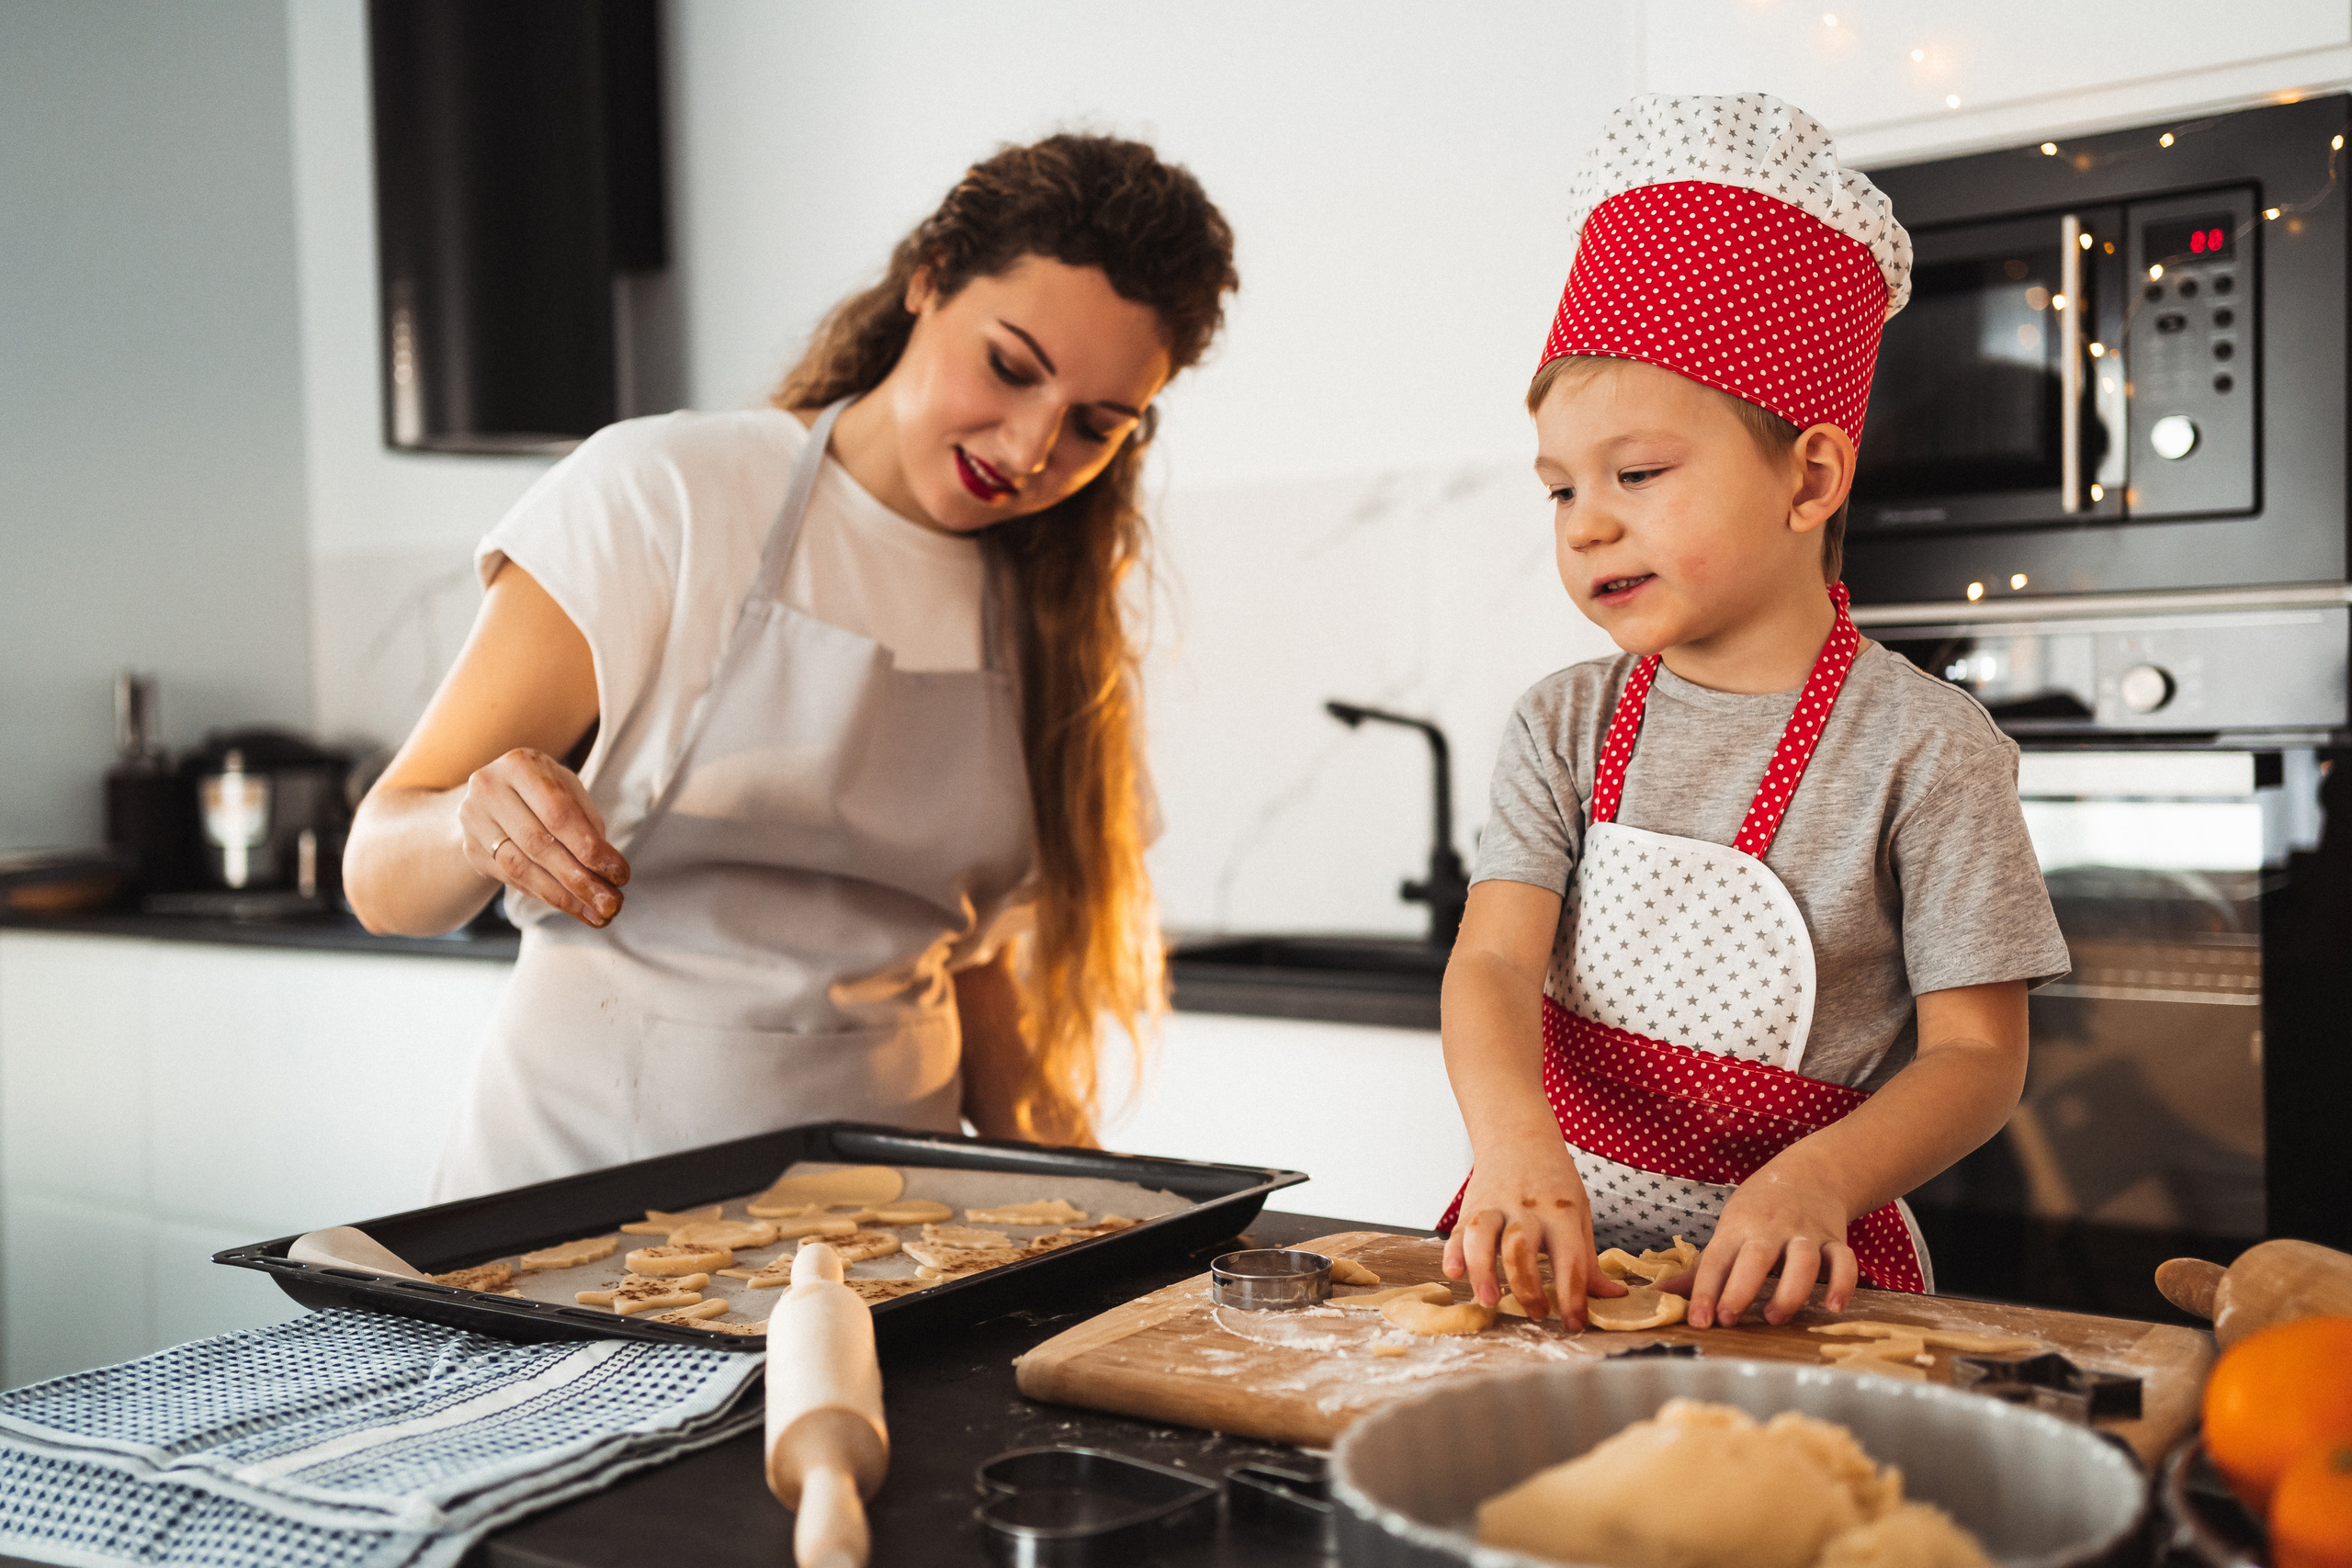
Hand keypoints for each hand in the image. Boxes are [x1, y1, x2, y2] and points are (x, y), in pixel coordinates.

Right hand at [456, 748, 629, 927]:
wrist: (493, 794)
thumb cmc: (543, 789)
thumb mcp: (568, 790)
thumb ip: (588, 822)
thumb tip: (606, 869)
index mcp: (520, 765)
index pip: (559, 814)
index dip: (590, 848)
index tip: (620, 874)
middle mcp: (488, 788)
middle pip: (538, 844)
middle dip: (579, 879)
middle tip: (610, 904)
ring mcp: (472, 820)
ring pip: (520, 867)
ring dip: (561, 896)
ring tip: (593, 913)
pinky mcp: (469, 848)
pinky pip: (510, 879)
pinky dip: (543, 894)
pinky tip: (570, 906)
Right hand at [1441, 1133, 1625, 1327]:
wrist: (1517, 1135)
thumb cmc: (1553, 1181)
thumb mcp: (1578, 1214)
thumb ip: (1587, 1260)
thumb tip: (1612, 1298)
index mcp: (1561, 1212)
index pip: (1570, 1259)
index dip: (1573, 1297)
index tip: (1574, 1325)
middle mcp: (1527, 1208)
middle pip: (1522, 1248)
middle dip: (1526, 1287)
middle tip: (1537, 1314)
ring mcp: (1495, 1206)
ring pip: (1484, 1236)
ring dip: (1484, 1271)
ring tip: (1489, 1300)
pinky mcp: (1470, 1208)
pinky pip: (1458, 1231)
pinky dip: (1453, 1252)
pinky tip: (1454, 1272)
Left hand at [1673, 1159, 1856, 1327]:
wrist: (1810, 1173)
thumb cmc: (1759, 1209)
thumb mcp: (1728, 1230)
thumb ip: (1701, 1270)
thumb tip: (1660, 1295)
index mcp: (1738, 1229)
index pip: (1715, 1260)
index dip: (1705, 1291)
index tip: (1698, 1321)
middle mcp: (1771, 1230)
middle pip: (1756, 1258)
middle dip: (1740, 1289)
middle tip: (1728, 1319)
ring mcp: (1806, 1234)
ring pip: (1803, 1261)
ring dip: (1790, 1291)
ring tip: (1775, 1317)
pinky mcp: (1835, 1240)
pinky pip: (1845, 1260)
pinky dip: (1843, 1283)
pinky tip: (1834, 1306)